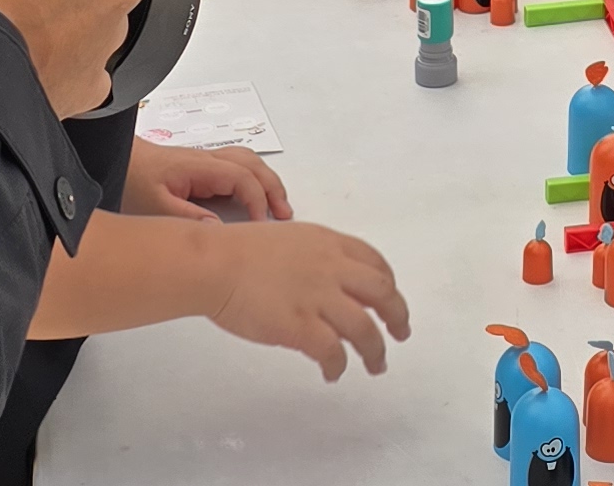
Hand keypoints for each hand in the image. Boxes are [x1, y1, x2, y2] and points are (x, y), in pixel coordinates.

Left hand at [128, 140, 293, 222]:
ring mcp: (204, 162)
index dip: (257, 200)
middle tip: (285, 214)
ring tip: (277, 207)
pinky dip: (253, 181)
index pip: (242, 178)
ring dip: (266, 182)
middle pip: (253, 166)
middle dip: (273, 188)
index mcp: (198, 166)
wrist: (112, 158)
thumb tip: (219, 228)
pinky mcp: (199, 169)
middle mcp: (206, 160)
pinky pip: (237, 169)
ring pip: (247, 163)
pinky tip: (252, 199)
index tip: (260, 224)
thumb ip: (186, 217)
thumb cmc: (129, 177)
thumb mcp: (153, 204)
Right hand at [205, 221, 410, 379]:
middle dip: (398, 316)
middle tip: (400, 333)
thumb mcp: (286, 240)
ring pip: (365, 329)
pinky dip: (338, 366)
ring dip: (376, 351)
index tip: (389, 299)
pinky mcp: (301, 326)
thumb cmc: (236, 251)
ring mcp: (318, 297)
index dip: (388, 284)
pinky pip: (333, 352)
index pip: (374, 262)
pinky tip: (333, 374)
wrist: (213, 263)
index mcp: (327, 244)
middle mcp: (331, 268)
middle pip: (383, 293)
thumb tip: (319, 285)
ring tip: (376, 366)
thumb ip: (311, 259)